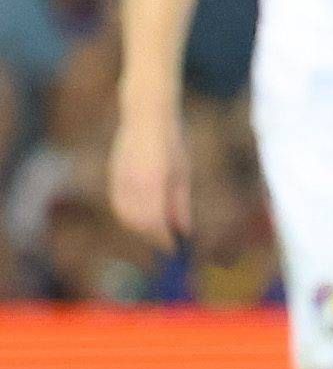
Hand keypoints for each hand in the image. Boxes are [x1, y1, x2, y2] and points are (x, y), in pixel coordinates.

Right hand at [107, 109, 187, 245]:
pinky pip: (118, 205)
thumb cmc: (171, 145)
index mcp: (154, 183)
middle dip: (152, 238)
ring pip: (125, 216)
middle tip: (167, 246)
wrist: (145, 118)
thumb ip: (180, 205)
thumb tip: (183, 233)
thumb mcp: (182, 175)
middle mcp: (133, 184)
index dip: (163, 240)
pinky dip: (129, 217)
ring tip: (158, 234)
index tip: (174, 250)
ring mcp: (119, 180)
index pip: (155, 222)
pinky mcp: (112, 176)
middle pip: (138, 223)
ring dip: (140, 229)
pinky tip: (143, 219)